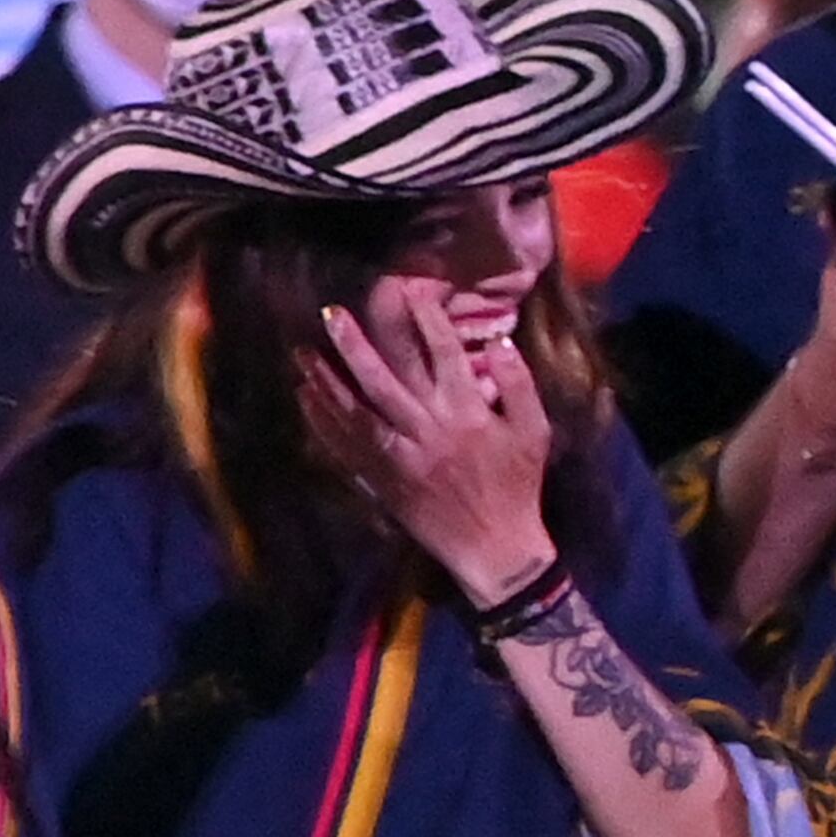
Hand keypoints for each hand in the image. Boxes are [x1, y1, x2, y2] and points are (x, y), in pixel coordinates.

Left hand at [301, 273, 556, 604]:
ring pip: (355, 412)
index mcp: (467, 413)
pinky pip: (344, 447)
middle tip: (331, 313)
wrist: (493, 547)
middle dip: (356, 345)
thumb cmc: (517, 485)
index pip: (443, 354)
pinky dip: (323, 422)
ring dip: (326, 381)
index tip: (408, 289)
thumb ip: (518, 384)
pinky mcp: (381, 480)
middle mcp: (426, 431)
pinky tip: (305, 398)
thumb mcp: (533, 431)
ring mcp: (398, 457)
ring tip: (302, 353)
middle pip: (384, 379)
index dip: (425, 318)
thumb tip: (499, 341)